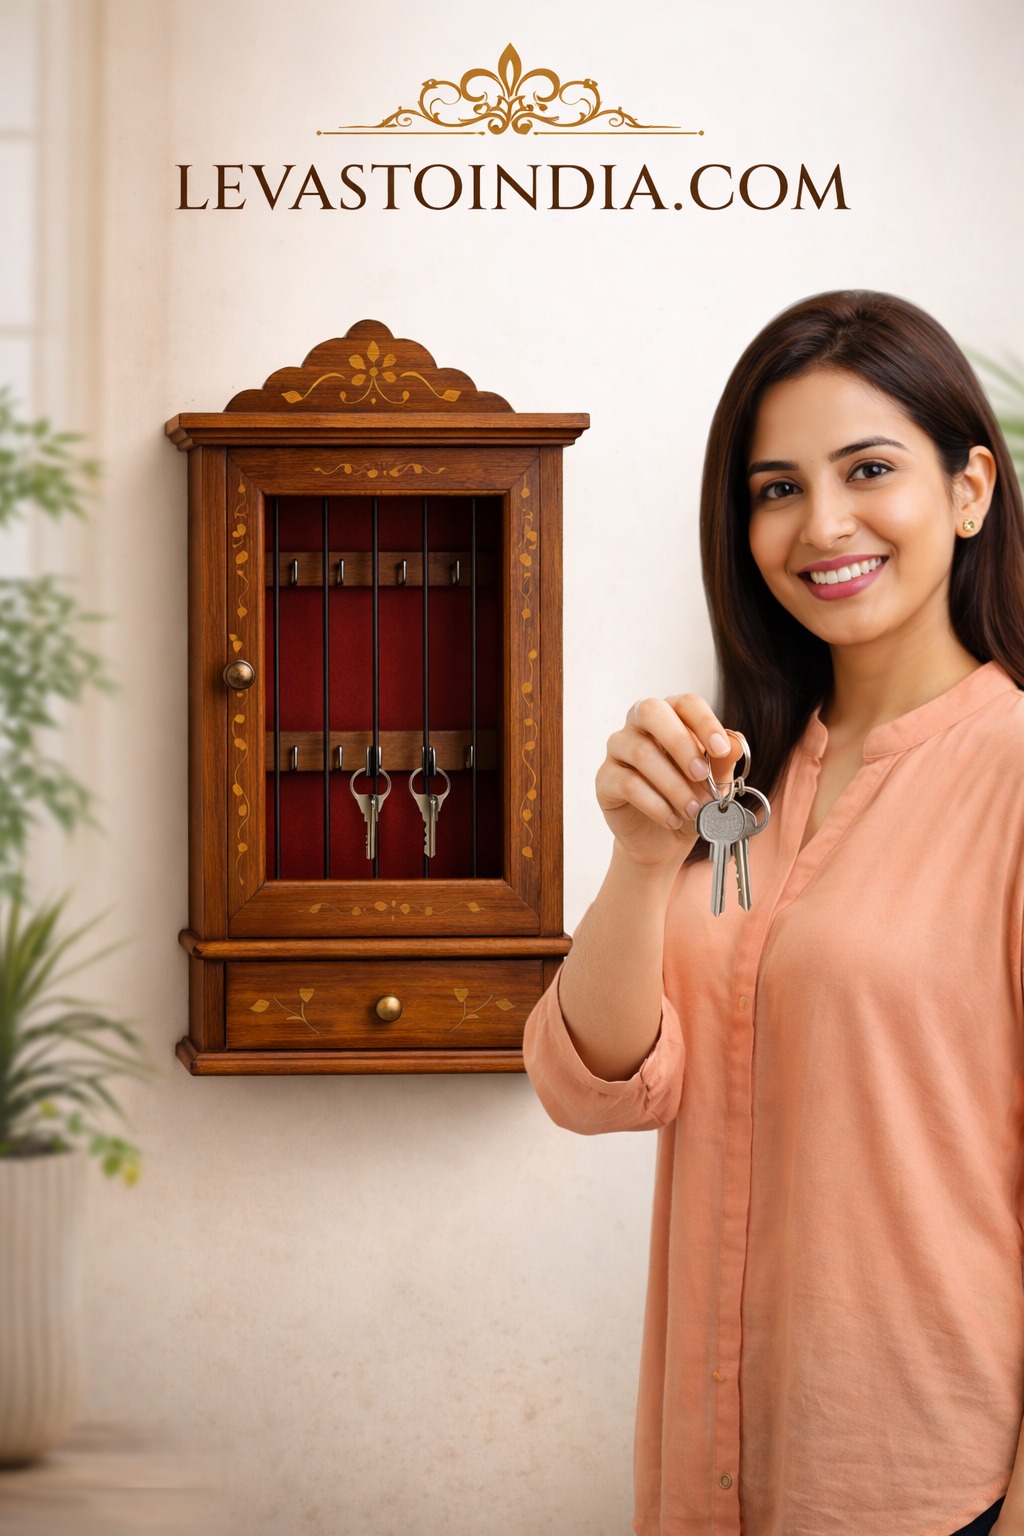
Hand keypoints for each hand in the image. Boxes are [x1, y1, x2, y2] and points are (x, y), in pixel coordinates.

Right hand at [596, 695, 744, 870]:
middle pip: (652, 712)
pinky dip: (655, 804)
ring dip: (673, 785)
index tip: (721, 750)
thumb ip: (722, 760)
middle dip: (680, 743)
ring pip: (641, 752)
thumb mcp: (714, 781)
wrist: (664, 838)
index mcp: (671, 716)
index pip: (686, 703)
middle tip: (702, 775)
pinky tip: (672, 819)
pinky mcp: (605, 778)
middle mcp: (639, 725)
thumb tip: (733, 743)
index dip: (705, 723)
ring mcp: (618, 749)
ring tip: (693, 810)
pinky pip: (627, 784)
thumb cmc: (689, 798)